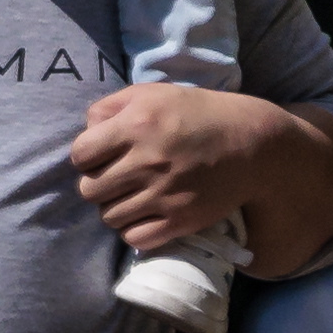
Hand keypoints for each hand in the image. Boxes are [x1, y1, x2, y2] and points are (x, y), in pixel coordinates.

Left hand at [74, 81, 314, 273]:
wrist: (252, 145)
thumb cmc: (197, 114)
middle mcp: (148, 161)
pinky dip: (134, 230)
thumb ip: (110, 107)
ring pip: (108, 217)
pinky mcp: (180, 220)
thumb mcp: (153, 94)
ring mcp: (164, 194)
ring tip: (133, 195)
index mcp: (137, 125)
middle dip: (99, 183)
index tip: (102, 156)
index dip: (87, 157)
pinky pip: (134, 238)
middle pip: (89, 190)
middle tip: (118, 177)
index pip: (80, 155)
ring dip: (115, 207)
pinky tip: (145, 214)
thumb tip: (84, 132)